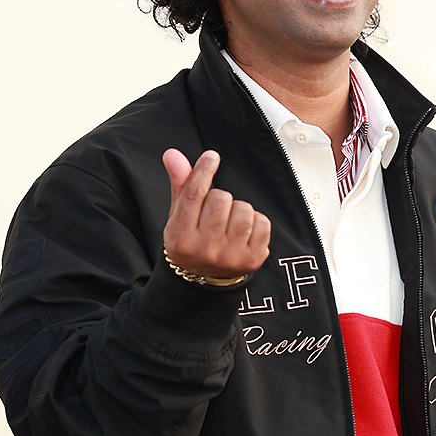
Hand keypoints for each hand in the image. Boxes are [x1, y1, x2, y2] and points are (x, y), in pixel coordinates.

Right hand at [162, 149, 270, 278]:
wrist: (204, 280)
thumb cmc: (192, 242)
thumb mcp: (179, 217)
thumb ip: (180, 184)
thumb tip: (173, 154)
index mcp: (181, 238)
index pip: (194, 195)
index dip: (203, 171)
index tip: (211, 157)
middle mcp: (205, 249)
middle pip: (221, 199)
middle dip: (220, 198)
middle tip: (215, 213)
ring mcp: (230, 256)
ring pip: (243, 209)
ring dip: (238, 209)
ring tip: (229, 223)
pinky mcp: (252, 260)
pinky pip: (262, 222)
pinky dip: (255, 221)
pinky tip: (243, 232)